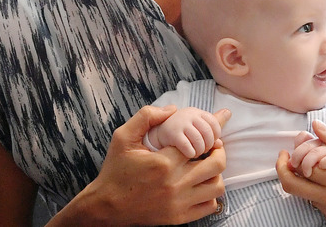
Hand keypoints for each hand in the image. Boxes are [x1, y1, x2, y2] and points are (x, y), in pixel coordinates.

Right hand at [67, 105, 229, 225]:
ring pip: (217, 186)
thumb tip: (172, 109)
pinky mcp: (179, 217)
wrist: (107, 205)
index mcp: (163, 162)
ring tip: (206, 166)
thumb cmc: (115, 170)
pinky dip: (211, 195)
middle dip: (218, 150)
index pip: (200, 142)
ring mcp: (179, 203)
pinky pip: (210, 206)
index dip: (210, 133)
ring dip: (216, 173)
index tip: (213, 129)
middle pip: (216, 164)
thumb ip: (146, 117)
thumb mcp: (123, 137)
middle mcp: (175, 184)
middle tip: (212, 146)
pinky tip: (200, 185)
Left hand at [276, 121, 325, 226]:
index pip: (301, 165)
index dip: (296, 152)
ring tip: (316, 166)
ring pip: (303, 195)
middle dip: (283, 169)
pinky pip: (317, 205)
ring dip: (303, 180)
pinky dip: (316, 191)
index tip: (299, 142)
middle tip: (285, 157)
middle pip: (291, 185)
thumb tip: (315, 126)